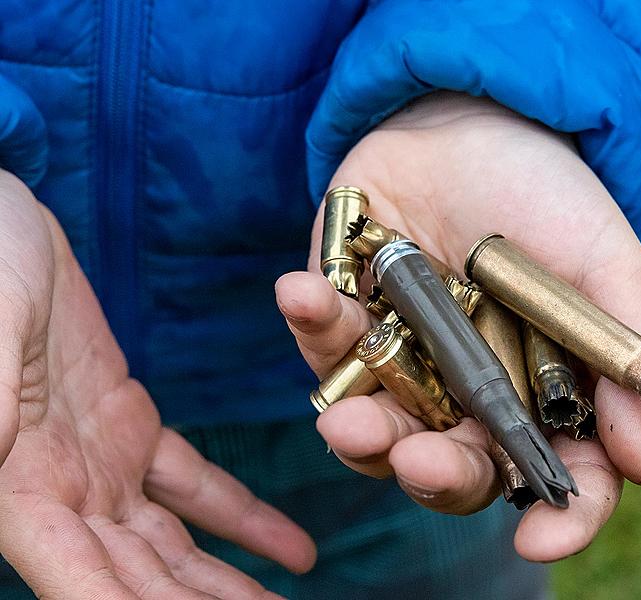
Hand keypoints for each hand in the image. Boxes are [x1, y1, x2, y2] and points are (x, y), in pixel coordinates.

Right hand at [0, 171, 314, 598]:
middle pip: (137, 579)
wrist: (0, 226)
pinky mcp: (127, 426)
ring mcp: (96, 463)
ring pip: (171, 546)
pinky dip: (242, 517)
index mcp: (15, 486)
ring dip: (227, 585)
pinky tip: (291, 548)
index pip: (80, 579)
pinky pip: (193, 484)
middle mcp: (57, 491)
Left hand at [277, 92, 640, 561]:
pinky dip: (312, 325)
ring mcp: (406, 364)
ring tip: (344, 421)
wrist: (472, 115)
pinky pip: (324, 346)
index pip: (556, 473)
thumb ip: (625, 354)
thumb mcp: (606, 262)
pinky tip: (303, 291)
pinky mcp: (348, 322)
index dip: (559, 515)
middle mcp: (471, 393)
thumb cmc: (548, 192)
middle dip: (436, 474)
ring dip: (360, 433)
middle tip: (417, 461)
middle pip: (456, 466)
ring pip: (379, 429)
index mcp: (541, 392)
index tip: (540, 538)